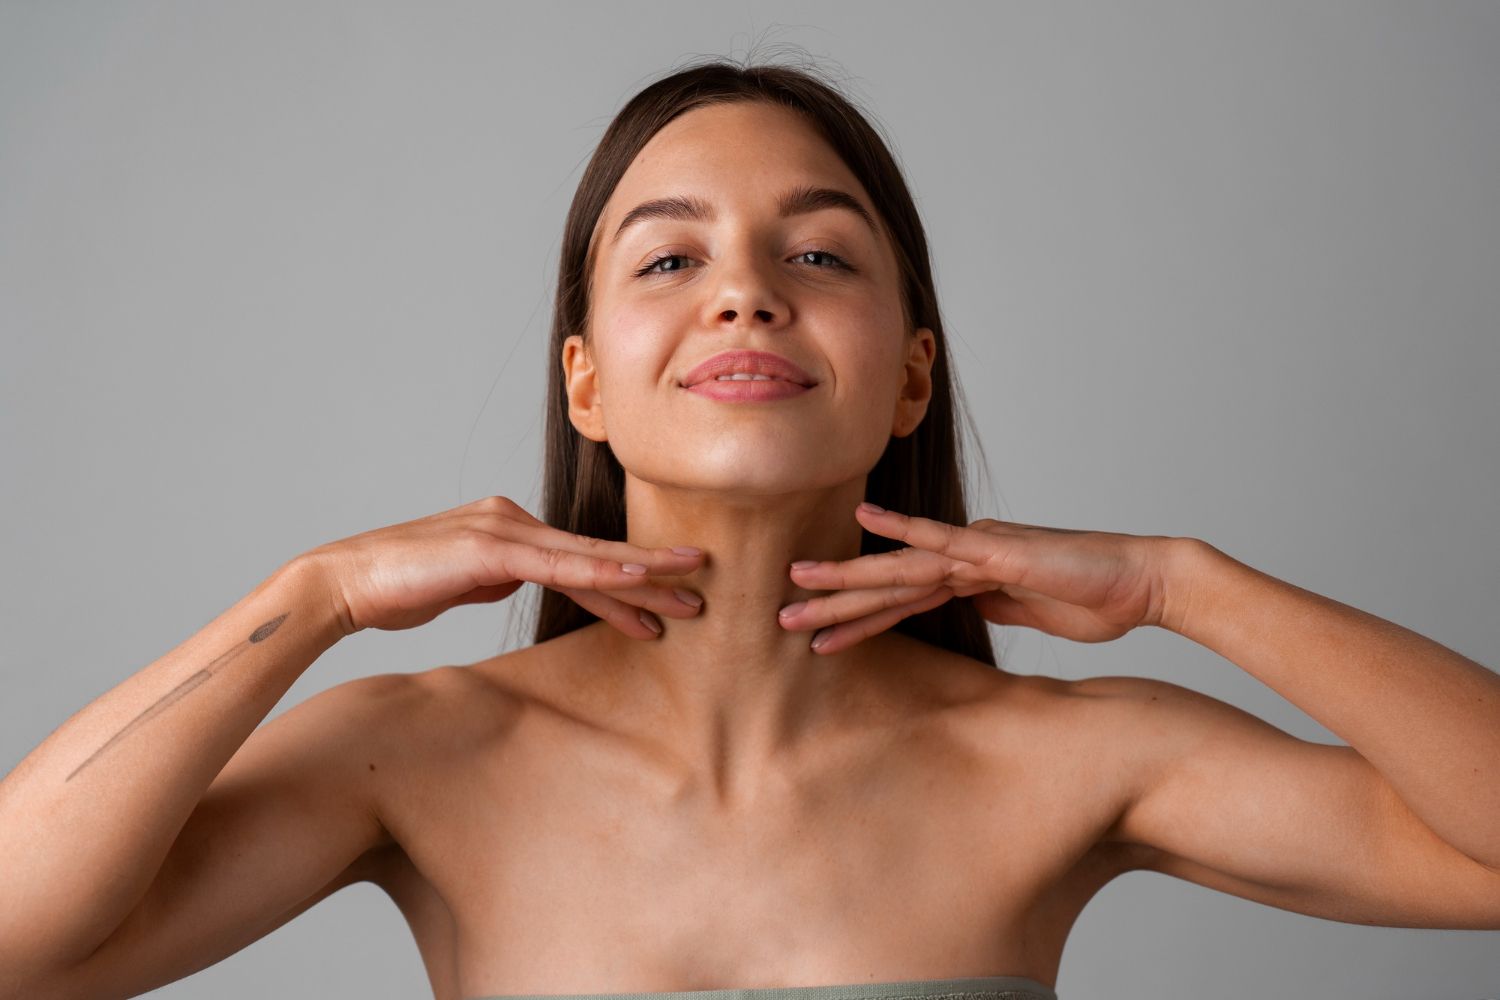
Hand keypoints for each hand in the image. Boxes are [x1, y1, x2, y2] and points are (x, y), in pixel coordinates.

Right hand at [298, 495, 704, 637]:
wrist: (342, 583)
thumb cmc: (396, 587)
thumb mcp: (463, 584)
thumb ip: (499, 577)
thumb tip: (528, 581)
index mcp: (510, 529)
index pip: (583, 559)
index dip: (629, 579)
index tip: (670, 596)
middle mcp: (514, 521)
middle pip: (597, 553)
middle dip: (653, 572)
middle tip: (704, 587)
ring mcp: (504, 530)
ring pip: (588, 557)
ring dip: (642, 575)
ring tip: (690, 591)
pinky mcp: (490, 548)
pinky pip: (558, 565)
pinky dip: (600, 574)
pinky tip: (635, 584)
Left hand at [779, 502, 1184, 654]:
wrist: (1143, 581)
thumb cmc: (1098, 600)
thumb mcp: (1035, 616)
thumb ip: (998, 607)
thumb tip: (972, 608)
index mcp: (970, 576)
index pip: (900, 600)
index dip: (856, 618)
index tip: (816, 636)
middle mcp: (963, 556)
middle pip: (885, 583)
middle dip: (831, 602)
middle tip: (777, 617)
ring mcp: (976, 550)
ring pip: (898, 569)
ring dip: (846, 583)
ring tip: (796, 592)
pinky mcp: (995, 550)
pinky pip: (941, 540)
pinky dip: (902, 531)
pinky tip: (864, 521)